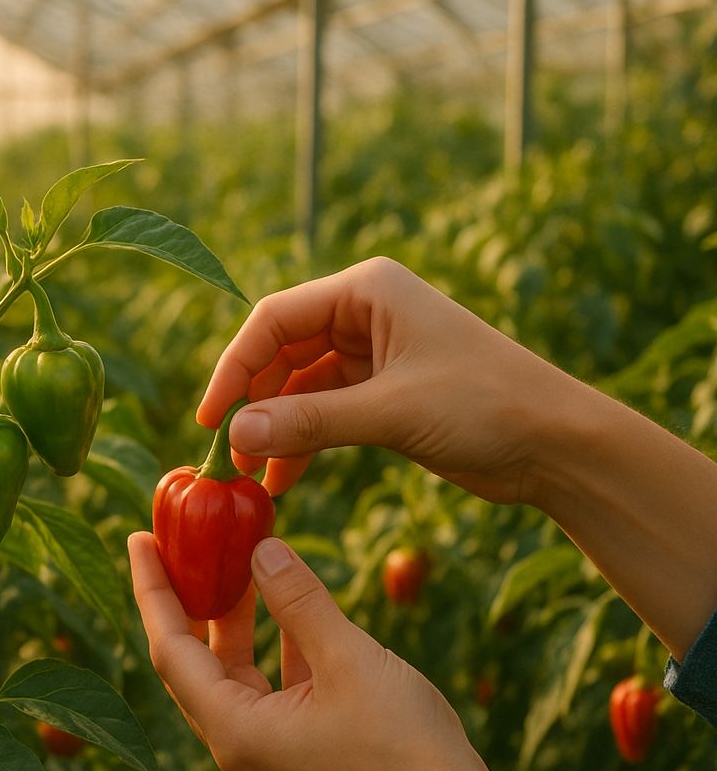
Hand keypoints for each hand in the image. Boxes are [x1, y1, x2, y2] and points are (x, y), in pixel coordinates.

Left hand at [129, 531, 498, 770]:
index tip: (137, 538)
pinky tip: (292, 616)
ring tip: (239, 566)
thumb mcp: (349, 657)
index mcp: (234, 732)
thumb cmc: (407, 748)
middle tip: (184, 544)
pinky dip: (275, 657)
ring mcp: (269, 766)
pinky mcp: (301, 768)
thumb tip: (261, 548)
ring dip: (239, 627)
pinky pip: (271, 701)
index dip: (153, 589)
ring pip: (237, 683)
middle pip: (195, 667)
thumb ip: (297, 600)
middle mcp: (239, 754)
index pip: (170, 649)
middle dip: (192, 602)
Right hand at [199, 256, 579, 501]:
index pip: (274, 320)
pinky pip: (323, 412)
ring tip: (251, 477)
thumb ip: (309, 422)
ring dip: (274, 429)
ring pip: (299, 387)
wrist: (559, 446)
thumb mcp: (391, 412)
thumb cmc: (487, 407)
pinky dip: (302, 442)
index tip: (210, 420)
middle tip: (228, 457)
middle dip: (253, 403)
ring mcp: (374, 353)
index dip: (234, 368)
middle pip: (280, 352)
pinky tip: (283, 480)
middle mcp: (365, 313)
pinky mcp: (384, 393)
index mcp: (367, 290)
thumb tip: (235, 435)